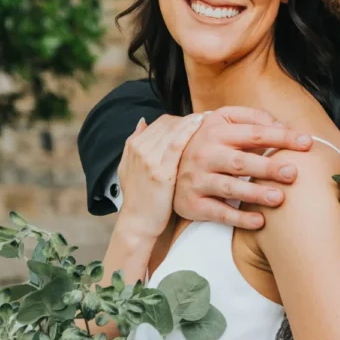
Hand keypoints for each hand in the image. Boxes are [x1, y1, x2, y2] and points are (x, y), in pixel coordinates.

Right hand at [115, 113, 206, 237]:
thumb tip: (142, 121)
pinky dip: (190, 133)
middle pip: (169, 123)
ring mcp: (149, 160)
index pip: (161, 122)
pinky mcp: (160, 172)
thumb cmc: (139, 198)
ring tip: (211, 119)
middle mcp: (139, 149)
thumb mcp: (129, 168)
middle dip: (190, 118)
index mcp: (133, 145)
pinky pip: (177, 145)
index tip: (198, 119)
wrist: (137, 223)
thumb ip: (136, 144)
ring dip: (193, 121)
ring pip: (173, 130)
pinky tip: (204, 130)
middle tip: (210, 116)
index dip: (181, 118)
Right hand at [174, 107, 312, 229]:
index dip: (281, 137)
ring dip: (254, 193)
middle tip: (293, 173)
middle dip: (267, 166)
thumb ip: (252, 119)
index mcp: (217, 130)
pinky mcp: (193, 203)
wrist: (164, 165)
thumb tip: (283, 126)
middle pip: (240, 160)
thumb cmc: (208, 142)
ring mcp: (197, 179)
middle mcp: (205, 154)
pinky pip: (218, 212)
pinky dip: (239, 217)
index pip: (254, 132)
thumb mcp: (222, 122)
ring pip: (229, 187)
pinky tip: (260, 221)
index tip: (307, 143)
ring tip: (279, 198)